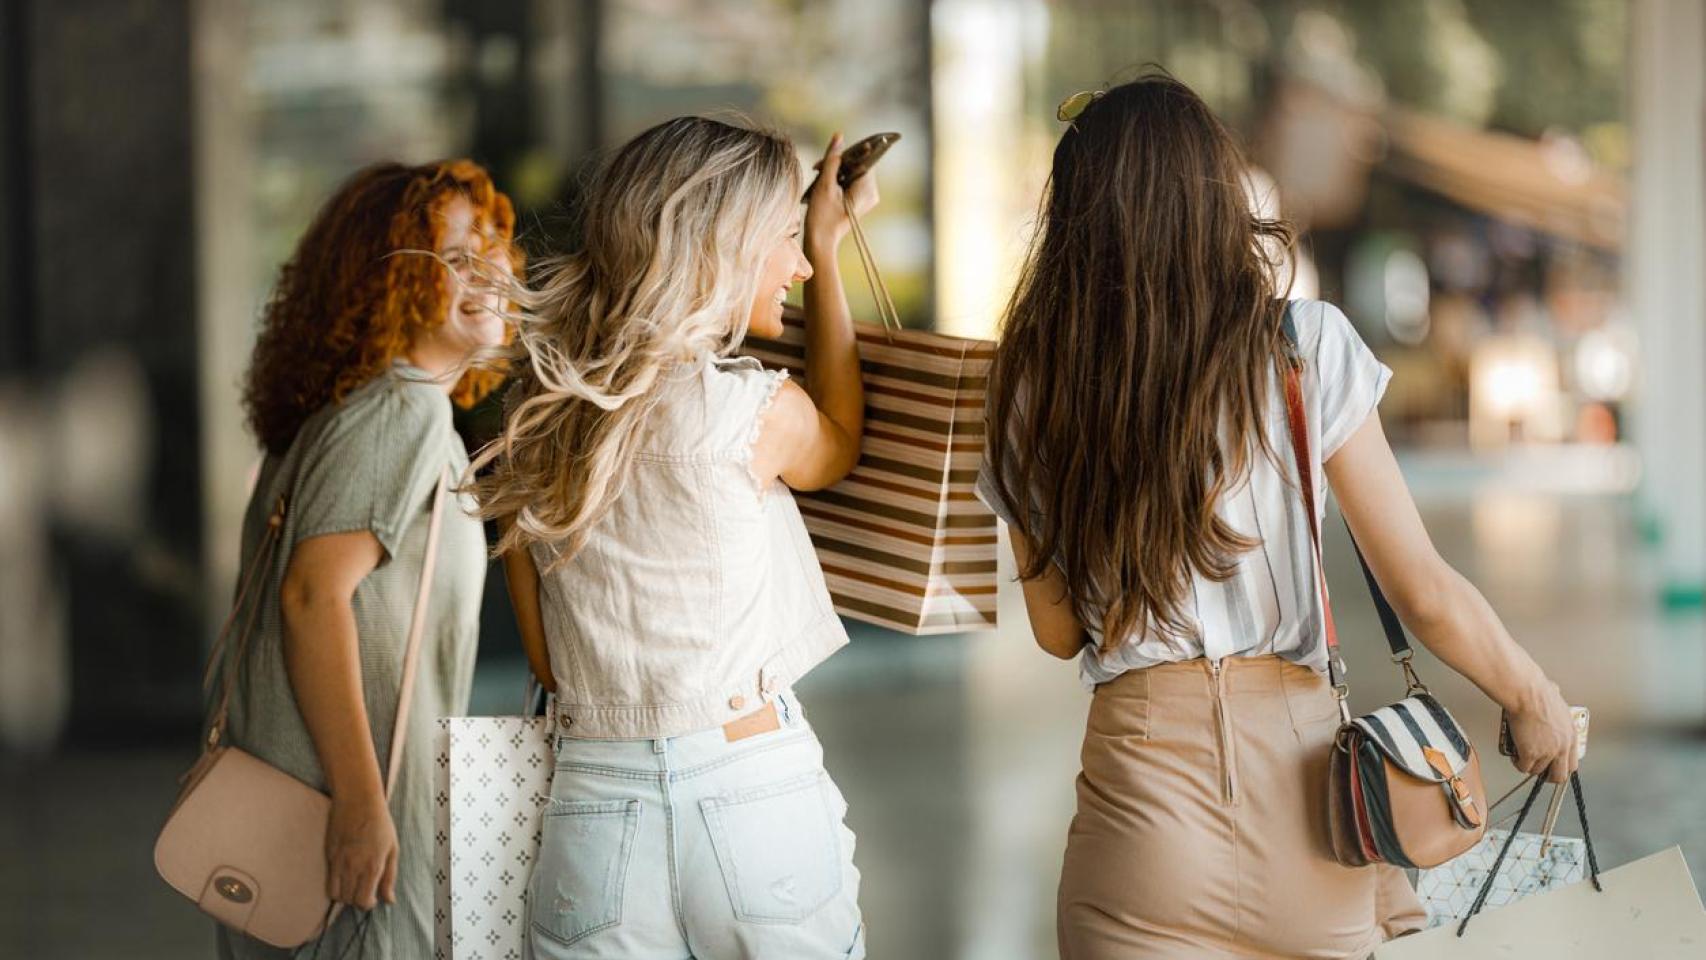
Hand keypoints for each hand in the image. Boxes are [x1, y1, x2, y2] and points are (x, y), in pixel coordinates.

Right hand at [325, 791, 397, 909]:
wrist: (358, 800)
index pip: (362, 901)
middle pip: (348, 900)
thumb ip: (390, 877)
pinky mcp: (328, 854)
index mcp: (372, 866)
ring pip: (335, 894)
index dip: (368, 904)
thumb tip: (389, 900)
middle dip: (356, 900)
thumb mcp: (393, 849)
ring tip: (354, 885)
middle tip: (364, 890)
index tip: (372, 898)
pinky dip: (335, 885)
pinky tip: (345, 875)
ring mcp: (338, 861)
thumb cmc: (380, 824)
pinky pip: (328, 880)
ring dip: (345, 895)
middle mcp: (353, 867)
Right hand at [804, 132, 879, 256]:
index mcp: (867, 189)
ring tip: (819, 176)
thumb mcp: (825, 184)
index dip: (847, 154)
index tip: (830, 157)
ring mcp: (867, 197)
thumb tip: (839, 136)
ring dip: (836, 171)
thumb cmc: (822, 216)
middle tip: (818, 168)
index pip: (863, 158)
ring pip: (852, 172)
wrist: (821, 241)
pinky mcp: (860, 200)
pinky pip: (851, 181)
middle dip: (839, 163)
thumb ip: (833, 159)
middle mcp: (872, 192)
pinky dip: (838, 179)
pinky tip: (825, 185)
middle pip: (858, 165)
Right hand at [1504, 678, 1577, 782]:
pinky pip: (1523, 766)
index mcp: (1571, 736)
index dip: (1561, 767)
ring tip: (1522, 759)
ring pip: (1538, 772)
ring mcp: (1547, 752)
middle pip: (1559, 775)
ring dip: (1530, 767)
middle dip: (1548, 775)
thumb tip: (1554, 695)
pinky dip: (1518, 763)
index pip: (1572, 763)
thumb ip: (1556, 707)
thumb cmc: (1540, 692)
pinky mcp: (1530, 753)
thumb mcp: (1558, 702)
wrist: (1528, 694)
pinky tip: (1514, 757)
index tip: (1554, 765)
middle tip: (1539, 770)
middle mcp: (1562, 747)